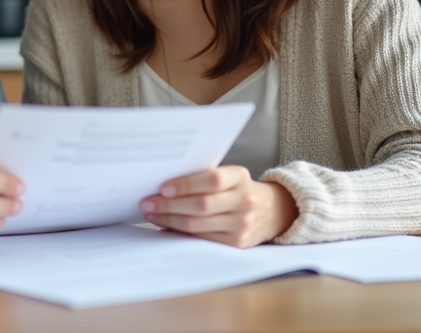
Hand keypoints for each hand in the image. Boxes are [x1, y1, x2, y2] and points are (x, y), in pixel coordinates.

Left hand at [140, 166, 297, 247]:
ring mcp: (241, 224)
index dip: (186, 184)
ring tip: (151, 214)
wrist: (272, 211)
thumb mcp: (231, 176)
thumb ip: (205, 177)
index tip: (163, 187)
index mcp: (239, 177)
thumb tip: (165, 185)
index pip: (212, 180)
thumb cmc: (239, 189)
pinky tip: (166, 225)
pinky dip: (180, 232)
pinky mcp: (237, 243)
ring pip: (198, 225)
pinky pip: (202, 239)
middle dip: (169, 204)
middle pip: (201, 205)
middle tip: (147, 202)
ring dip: (170, 219)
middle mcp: (243, 201)